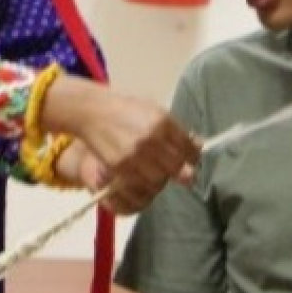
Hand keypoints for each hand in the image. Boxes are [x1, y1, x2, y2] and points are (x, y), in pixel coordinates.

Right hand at [41, 77, 200, 214]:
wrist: (92, 111)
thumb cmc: (126, 109)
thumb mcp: (154, 110)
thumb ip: (176, 129)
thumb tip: (199, 144)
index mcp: (163, 121)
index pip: (189, 149)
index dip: (193, 158)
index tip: (191, 160)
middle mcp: (152, 138)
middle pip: (178, 168)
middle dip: (180, 171)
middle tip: (178, 171)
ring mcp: (135, 154)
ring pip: (160, 180)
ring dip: (161, 179)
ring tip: (156, 171)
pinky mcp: (120, 167)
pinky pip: (140, 184)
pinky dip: (143, 183)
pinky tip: (141, 175)